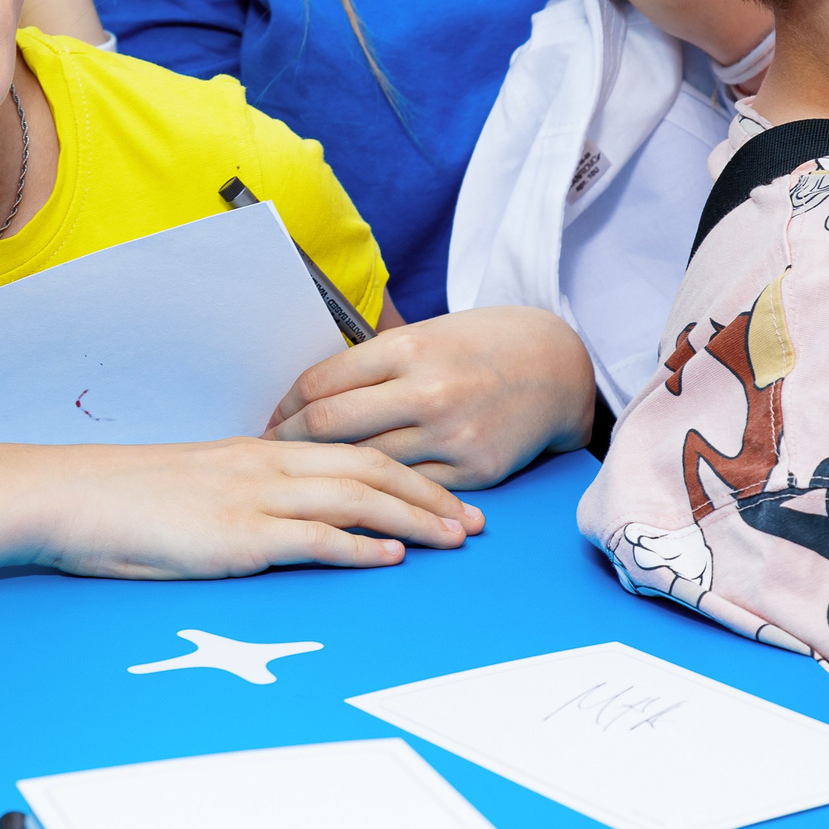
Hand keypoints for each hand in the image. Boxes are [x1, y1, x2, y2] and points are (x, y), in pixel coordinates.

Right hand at [31, 435, 480, 579]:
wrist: (72, 497)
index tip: (446, 492)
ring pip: (354, 499)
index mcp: (258, 452)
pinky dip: (359, 547)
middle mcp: (265, 466)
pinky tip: (391, 558)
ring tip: (455, 538)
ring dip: (413, 519)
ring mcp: (252, 500)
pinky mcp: (237, 537)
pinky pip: (312, 538)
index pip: (351, 451)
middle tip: (476, 520)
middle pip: (370, 469)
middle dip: (430, 493)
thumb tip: (276, 517)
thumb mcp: (194, 487)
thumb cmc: (125, 499)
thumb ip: (240, 494)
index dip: (406, 470)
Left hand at [267, 308, 596, 489]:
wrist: (558, 368)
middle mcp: (427, 391)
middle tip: (270, 455)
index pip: (320, 383)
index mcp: (407, 348)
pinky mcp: (474, 471)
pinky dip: (378, 492)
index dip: (284, 407)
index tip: (270, 421)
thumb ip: (372, 363)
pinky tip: (358, 494)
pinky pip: (408, 487)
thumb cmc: (480, 346)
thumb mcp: (423, 335)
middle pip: (331, 425)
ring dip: (328, 473)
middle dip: (288, 442)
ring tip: (303, 477)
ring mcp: (451, 435)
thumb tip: (308, 396)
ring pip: (364, 463)